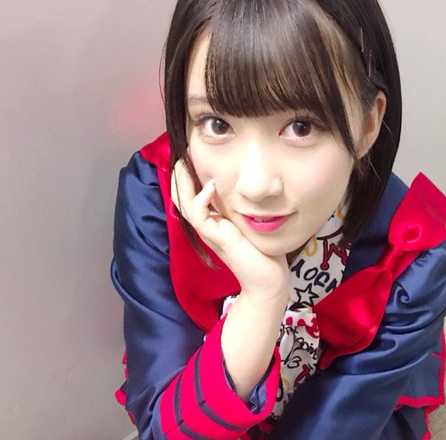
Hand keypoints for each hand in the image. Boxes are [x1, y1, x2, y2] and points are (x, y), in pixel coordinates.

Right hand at [171, 160, 288, 299]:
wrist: (266, 281)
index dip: (186, 176)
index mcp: (212, 222)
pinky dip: (201, 200)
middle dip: (179, 174)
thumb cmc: (263, 253)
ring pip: (184, 204)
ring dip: (184, 182)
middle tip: (183, 152)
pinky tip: (210, 187)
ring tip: (185, 161)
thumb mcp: (250, 223)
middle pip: (180, 197)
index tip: (191, 153)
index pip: (190, 195)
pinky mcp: (217, 239)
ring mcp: (210, 233)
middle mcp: (207, 227)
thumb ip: (243, 207)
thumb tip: (249, 186)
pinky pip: (200, 217)